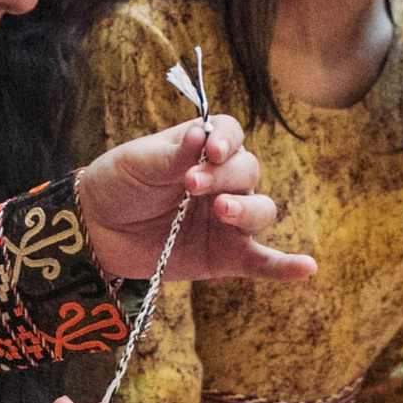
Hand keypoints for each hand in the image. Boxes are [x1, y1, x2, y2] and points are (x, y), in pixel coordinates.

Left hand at [77, 115, 316, 284]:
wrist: (95, 230)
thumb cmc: (119, 185)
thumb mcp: (137, 163)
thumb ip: (171, 154)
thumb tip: (202, 134)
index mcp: (203, 150)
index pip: (232, 135)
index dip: (228, 141)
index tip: (211, 150)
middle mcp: (223, 183)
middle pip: (248, 172)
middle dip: (225, 177)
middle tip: (190, 185)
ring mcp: (228, 221)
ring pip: (261, 210)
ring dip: (248, 210)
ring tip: (221, 212)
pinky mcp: (226, 257)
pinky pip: (262, 262)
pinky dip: (284, 266)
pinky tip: (306, 268)